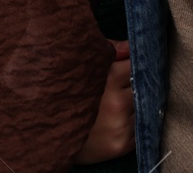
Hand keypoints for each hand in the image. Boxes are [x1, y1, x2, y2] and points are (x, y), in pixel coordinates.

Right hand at [76, 40, 133, 163]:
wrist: (49, 137)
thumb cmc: (64, 97)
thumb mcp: (80, 68)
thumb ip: (108, 53)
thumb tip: (129, 47)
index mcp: (108, 80)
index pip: (135, 66)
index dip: (133, 63)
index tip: (129, 65)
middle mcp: (117, 104)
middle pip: (143, 87)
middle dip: (136, 84)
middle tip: (122, 85)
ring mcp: (120, 126)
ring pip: (143, 109)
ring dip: (135, 105)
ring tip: (116, 103)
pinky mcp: (121, 145)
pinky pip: (138, 129)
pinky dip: (131, 124)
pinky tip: (115, 120)